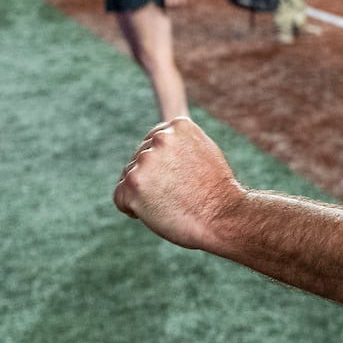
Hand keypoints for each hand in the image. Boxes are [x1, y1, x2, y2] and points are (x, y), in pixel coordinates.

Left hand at [114, 117, 243, 250]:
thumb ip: (180, 144)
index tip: (178, 177)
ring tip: (170, 203)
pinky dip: (132, 208)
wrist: (223, 217)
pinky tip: (155, 213)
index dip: (162, 164)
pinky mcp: (133, 184)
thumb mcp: (203, 152)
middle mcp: (160, 138)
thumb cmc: (216, 191)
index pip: (152, 142)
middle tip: (177, 194)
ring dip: (143, 193)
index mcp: (178, 126)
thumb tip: (158, 142)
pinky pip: (120, 197)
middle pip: (139, 159)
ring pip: (129, 178)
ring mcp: (145, 161)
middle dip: (152, 178)